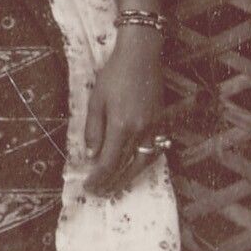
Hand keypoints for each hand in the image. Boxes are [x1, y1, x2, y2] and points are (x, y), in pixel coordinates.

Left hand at [82, 27, 164, 197]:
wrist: (141, 55)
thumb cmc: (114, 75)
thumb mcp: (95, 100)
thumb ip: (94, 130)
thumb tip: (91, 156)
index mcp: (122, 126)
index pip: (108, 161)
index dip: (98, 178)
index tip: (89, 188)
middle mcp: (141, 130)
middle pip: (128, 166)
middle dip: (113, 183)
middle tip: (100, 194)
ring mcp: (155, 126)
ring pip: (144, 161)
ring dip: (130, 177)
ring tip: (117, 186)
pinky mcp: (162, 121)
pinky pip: (155, 149)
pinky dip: (145, 163)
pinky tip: (137, 167)